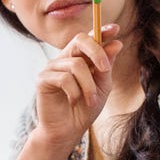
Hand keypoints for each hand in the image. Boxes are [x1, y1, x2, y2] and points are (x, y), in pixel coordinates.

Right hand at [34, 23, 122, 148]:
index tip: (115, 28)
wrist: (68, 131)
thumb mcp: (102, 86)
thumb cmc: (84, 109)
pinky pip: (64, 78)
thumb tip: (117, 43)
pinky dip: (74, 92)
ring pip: (76, 65)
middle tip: (105, 69)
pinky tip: (73, 101)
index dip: (101, 31)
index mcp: (79, 58)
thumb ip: (106, 66)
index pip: (89, 38)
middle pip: (80, 40)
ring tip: (90, 100)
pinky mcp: (42, 79)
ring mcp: (52, 67)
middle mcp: (65, 59)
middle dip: (96, 51)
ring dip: (88, 85)